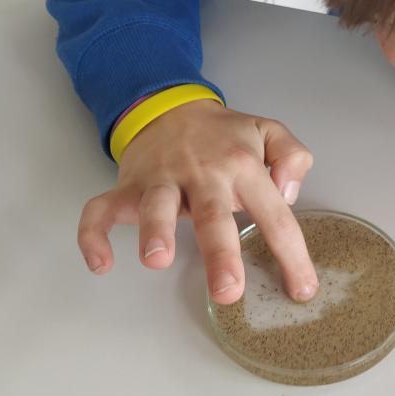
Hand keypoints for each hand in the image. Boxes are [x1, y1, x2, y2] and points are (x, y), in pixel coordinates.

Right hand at [77, 99, 317, 303]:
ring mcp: (162, 180)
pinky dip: (93, 233)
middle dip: (220, 254)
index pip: (274, 215)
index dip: (291, 255)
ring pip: (156, 206)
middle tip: (227, 290)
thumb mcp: (269, 131)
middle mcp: (203, 174)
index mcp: (243, 166)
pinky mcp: (128, 187)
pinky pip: (102, 209)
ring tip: (157, 261)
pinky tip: (99, 262)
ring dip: (155, 231)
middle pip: (212, 215)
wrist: (167, 104)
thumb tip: (288, 194)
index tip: (301, 290)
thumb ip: (292, 157)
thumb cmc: (223, 134)